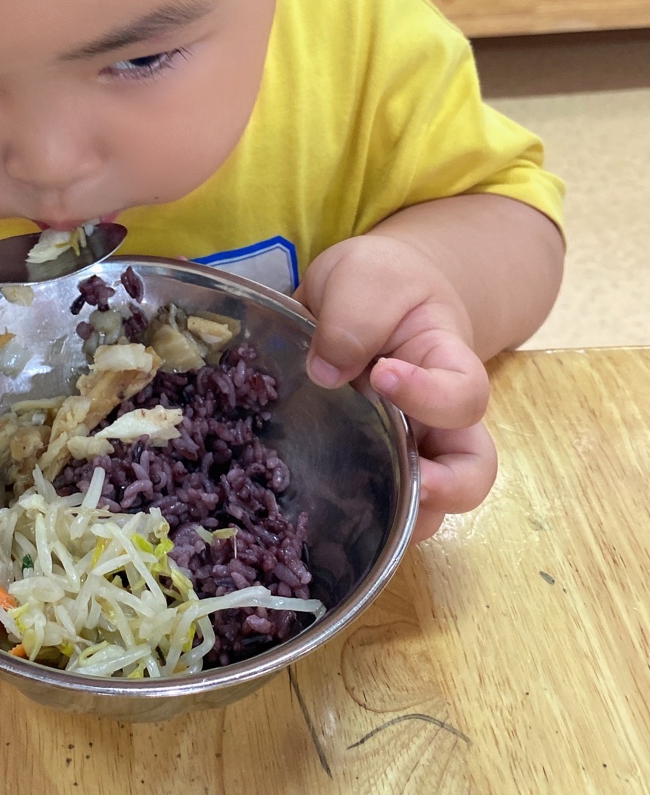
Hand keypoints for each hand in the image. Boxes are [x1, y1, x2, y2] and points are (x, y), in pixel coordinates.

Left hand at [297, 233, 496, 542]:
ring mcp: (408, 447)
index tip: (382, 374)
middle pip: (473, 470)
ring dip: (403, 516)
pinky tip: (321, 510)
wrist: (374, 293)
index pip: (464, 393)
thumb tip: (327, 374)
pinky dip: (361, 517)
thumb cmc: (378, 283)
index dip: (431, 395)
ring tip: (361, 511)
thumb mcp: (362, 276)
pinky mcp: (373, 464)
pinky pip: (380, 505)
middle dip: (447, 488)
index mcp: (446, 361)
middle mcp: (439, 417)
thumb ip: (352, 317)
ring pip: (430, 504)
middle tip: (408, 484)